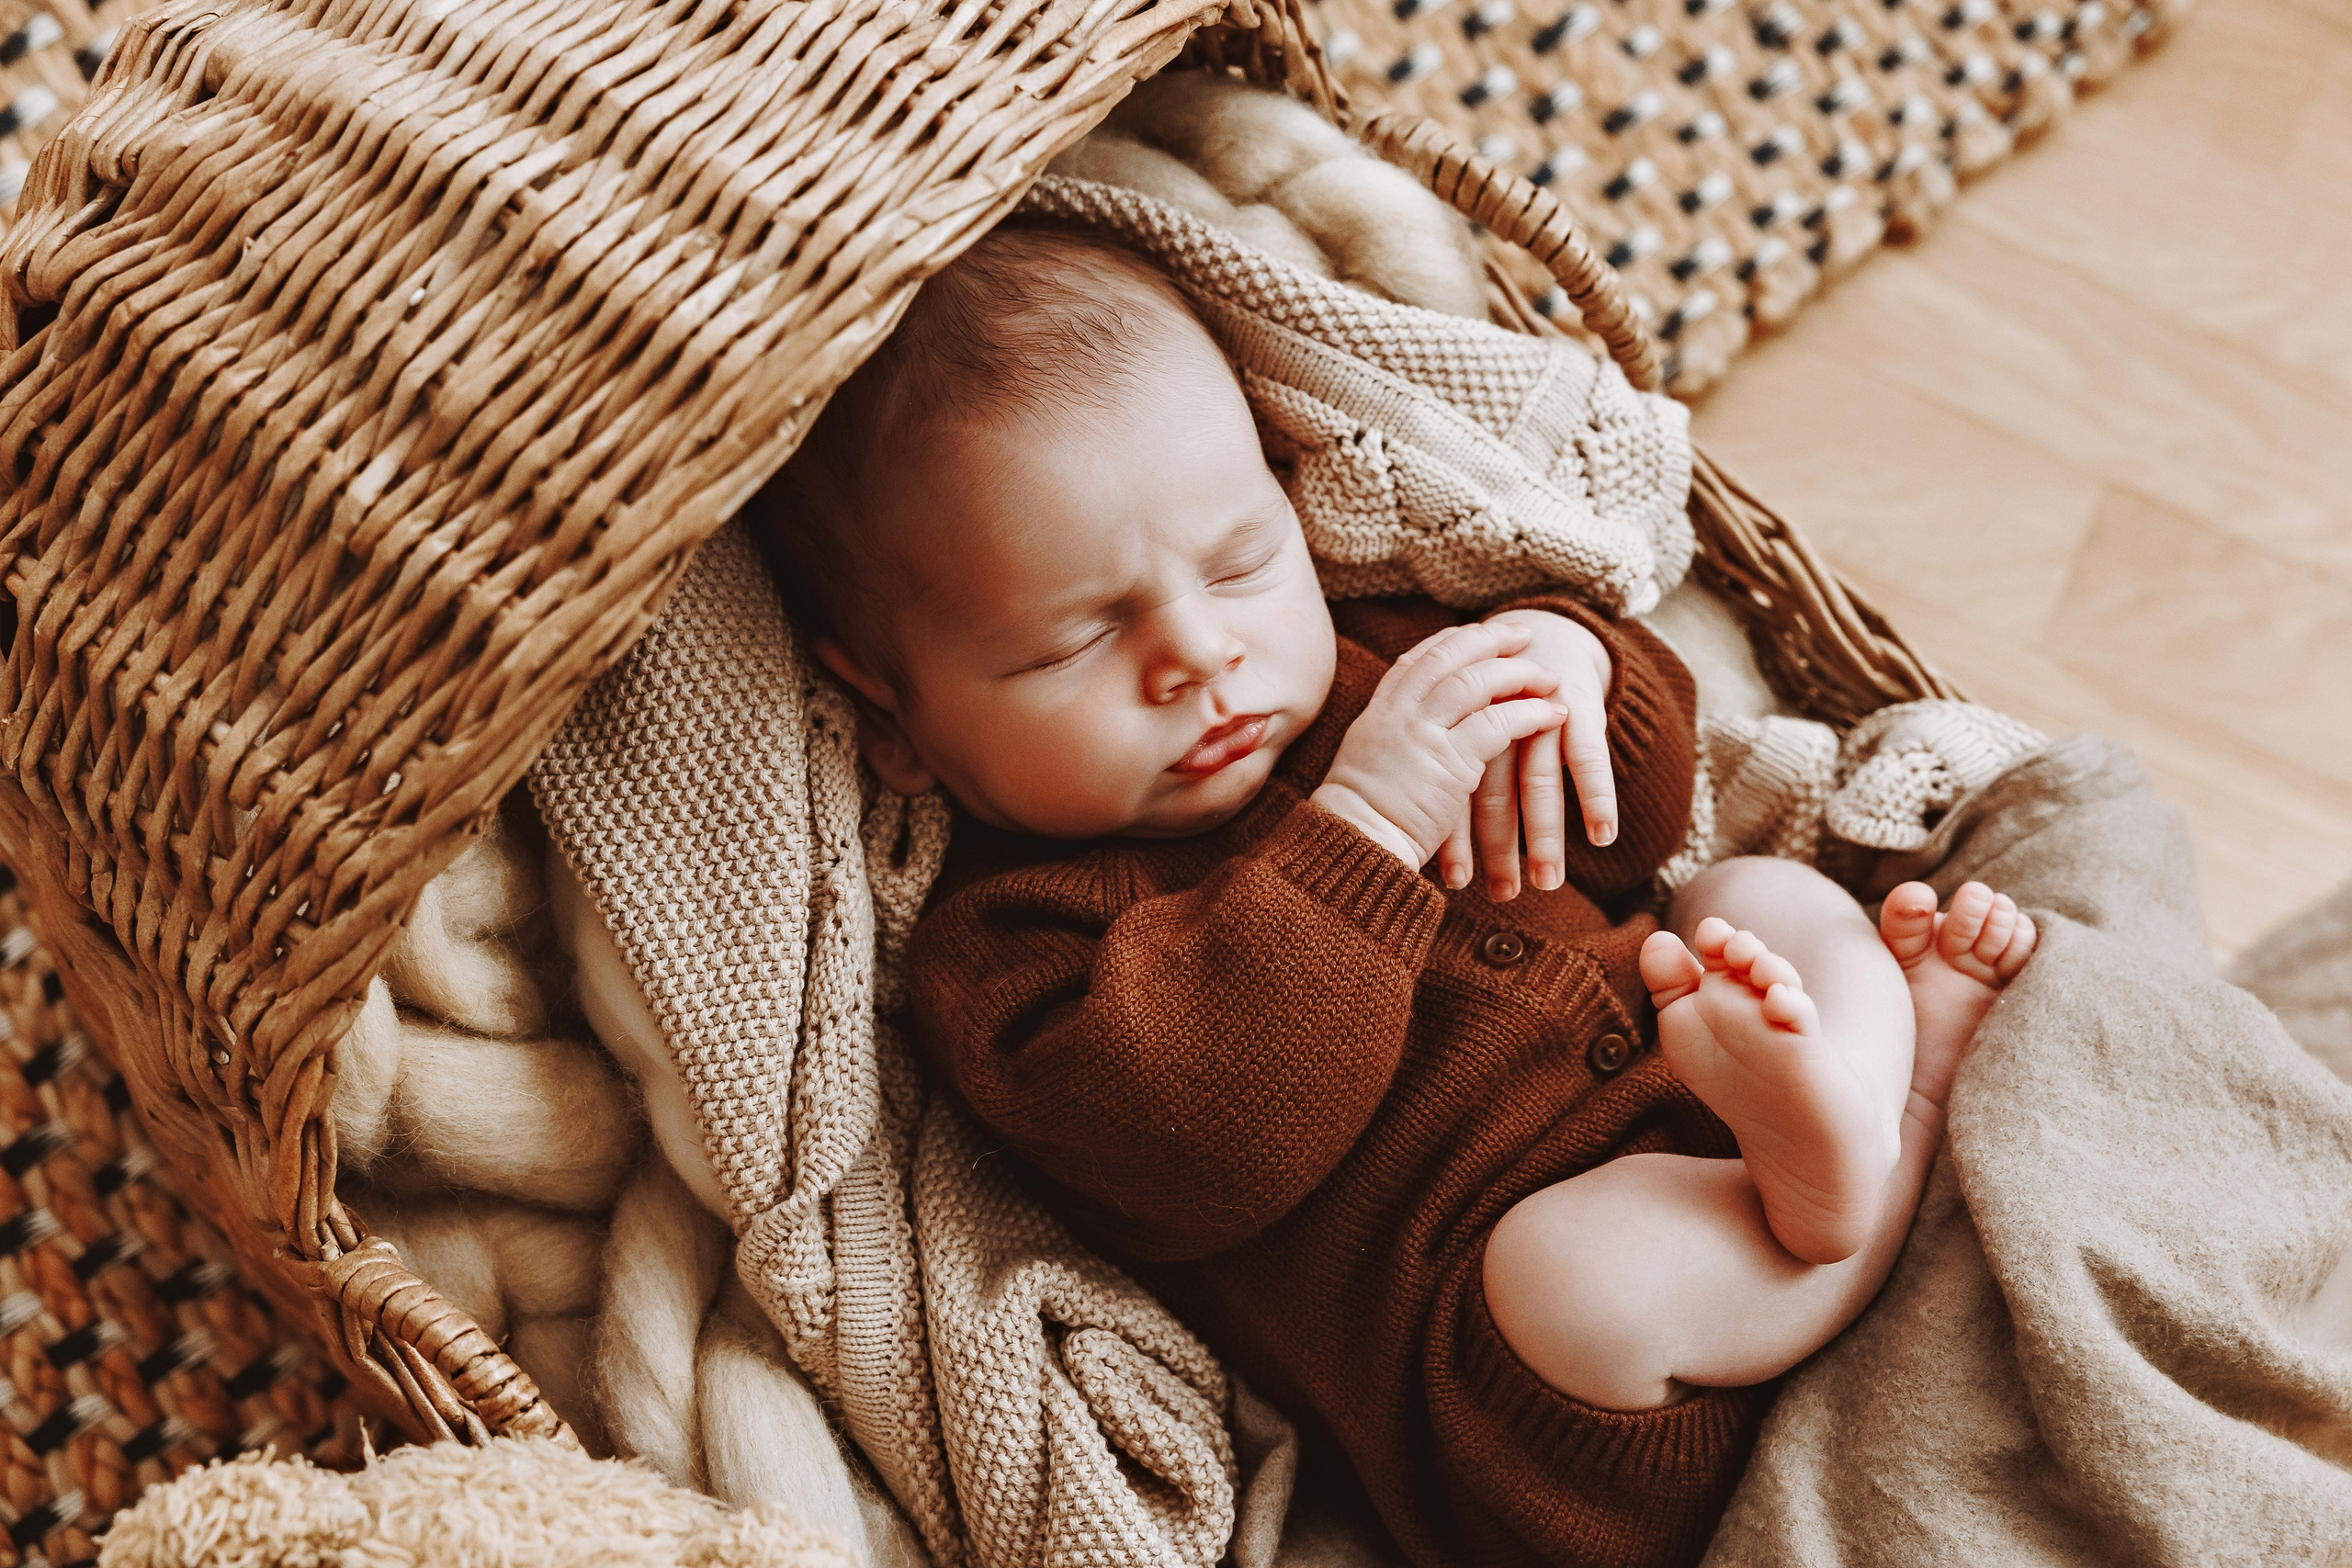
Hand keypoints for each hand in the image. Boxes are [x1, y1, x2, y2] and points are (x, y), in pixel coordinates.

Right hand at [1311, 622, 1567, 870]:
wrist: (1355, 843)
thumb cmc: (1363, 818)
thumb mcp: (1369, 763)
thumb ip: (1393, 740)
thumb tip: (1412, 735)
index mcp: (1378, 712)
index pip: (1417, 659)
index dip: (1451, 642)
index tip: (1475, 634)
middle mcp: (1399, 713)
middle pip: (1449, 656)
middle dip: (1491, 640)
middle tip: (1523, 634)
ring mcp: (1423, 734)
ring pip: (1477, 682)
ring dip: (1519, 673)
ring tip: (1549, 677)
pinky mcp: (1451, 763)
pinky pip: (1499, 723)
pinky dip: (1531, 713)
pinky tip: (1554, 715)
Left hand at [1436, 608, 1614, 898]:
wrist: (1545, 632)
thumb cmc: (1497, 702)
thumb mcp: (1465, 729)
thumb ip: (1450, 777)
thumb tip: (1421, 846)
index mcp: (1456, 727)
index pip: (1449, 790)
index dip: (1451, 837)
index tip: (1451, 883)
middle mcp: (1492, 719)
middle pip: (1491, 792)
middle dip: (1497, 848)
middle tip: (1502, 896)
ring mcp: (1536, 713)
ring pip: (1538, 781)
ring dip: (1544, 837)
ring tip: (1548, 884)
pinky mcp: (1579, 707)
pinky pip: (1589, 758)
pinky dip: (1596, 798)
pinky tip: (1602, 837)